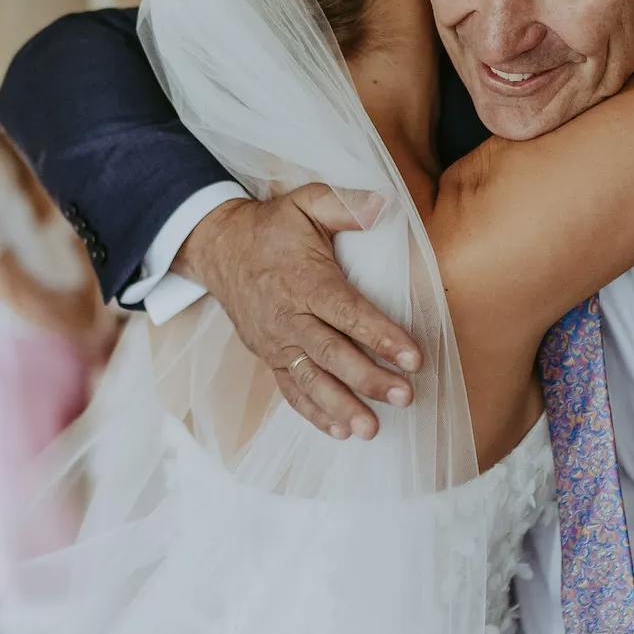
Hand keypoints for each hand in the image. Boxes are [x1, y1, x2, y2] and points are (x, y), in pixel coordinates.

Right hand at [180, 185, 422, 439]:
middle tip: (404, 397)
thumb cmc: (274, 227)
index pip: (347, 312)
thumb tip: (385, 205)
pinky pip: (290, 390)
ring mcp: (276, 341)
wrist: (220, 248)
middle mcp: (289, 316)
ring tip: (371, 429)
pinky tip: (340, 431)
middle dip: (368, 379)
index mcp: (305, 280)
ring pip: (310, 379)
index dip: (381, 335)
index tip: (413, 357)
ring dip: (341, 406)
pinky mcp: (268, 357)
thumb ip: (344, 204)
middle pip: (331, 353)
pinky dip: (313, 413)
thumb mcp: (306, 202)